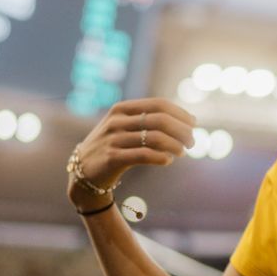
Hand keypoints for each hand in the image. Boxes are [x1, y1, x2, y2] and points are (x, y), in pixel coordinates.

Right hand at [67, 98, 196, 210]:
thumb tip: (189, 121)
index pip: (158, 104)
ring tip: (182, 152)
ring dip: (175, 145)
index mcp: (122, 109)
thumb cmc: (112, 147)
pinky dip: (161, 157)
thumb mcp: (125, 127)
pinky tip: (168, 161)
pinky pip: (143, 155)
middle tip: (192, 142)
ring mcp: (113, 139)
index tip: (193, 124)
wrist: (83, 171)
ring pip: (154, 138)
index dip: (180, 113)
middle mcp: (116, 121)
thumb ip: (149, 121)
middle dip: (181, 130)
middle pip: (159, 120)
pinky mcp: (112, 158)